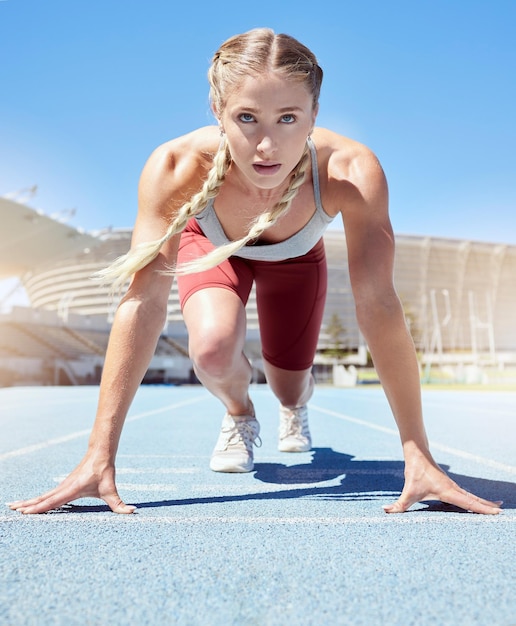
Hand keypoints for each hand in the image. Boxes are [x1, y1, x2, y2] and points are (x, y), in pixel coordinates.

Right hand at [7, 454, 135, 514]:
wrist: (100, 453)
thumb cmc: (105, 472)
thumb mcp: (112, 489)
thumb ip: (120, 504)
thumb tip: (132, 512)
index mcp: (72, 489)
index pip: (53, 501)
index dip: (40, 507)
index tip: (26, 512)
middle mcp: (64, 487)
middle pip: (43, 498)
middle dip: (28, 505)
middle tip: (13, 510)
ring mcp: (63, 486)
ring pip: (43, 495)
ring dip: (29, 501)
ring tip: (14, 506)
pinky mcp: (64, 485)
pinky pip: (48, 494)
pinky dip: (37, 499)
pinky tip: (30, 503)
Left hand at [383, 457, 501, 514]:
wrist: (417, 453)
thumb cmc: (414, 472)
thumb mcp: (407, 491)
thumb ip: (399, 504)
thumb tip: (385, 511)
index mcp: (448, 492)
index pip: (468, 503)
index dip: (481, 509)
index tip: (495, 513)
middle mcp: (453, 489)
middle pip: (473, 499)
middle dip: (487, 506)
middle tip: (501, 512)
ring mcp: (452, 486)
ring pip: (470, 496)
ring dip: (483, 502)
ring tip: (496, 507)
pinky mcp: (449, 484)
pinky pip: (465, 494)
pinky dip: (474, 498)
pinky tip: (478, 501)